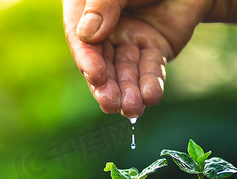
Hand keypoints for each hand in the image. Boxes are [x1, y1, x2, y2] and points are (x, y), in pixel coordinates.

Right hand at [63, 0, 208, 117]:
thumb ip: (102, 5)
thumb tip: (86, 35)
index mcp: (88, 12)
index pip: (82, 41)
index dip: (88, 61)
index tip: (95, 77)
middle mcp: (106, 31)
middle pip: (103, 63)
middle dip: (108, 86)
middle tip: (111, 105)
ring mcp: (130, 41)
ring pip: (126, 71)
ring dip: (129, 91)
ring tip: (133, 109)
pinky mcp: (154, 49)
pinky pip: (151, 68)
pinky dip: (151, 83)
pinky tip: (151, 97)